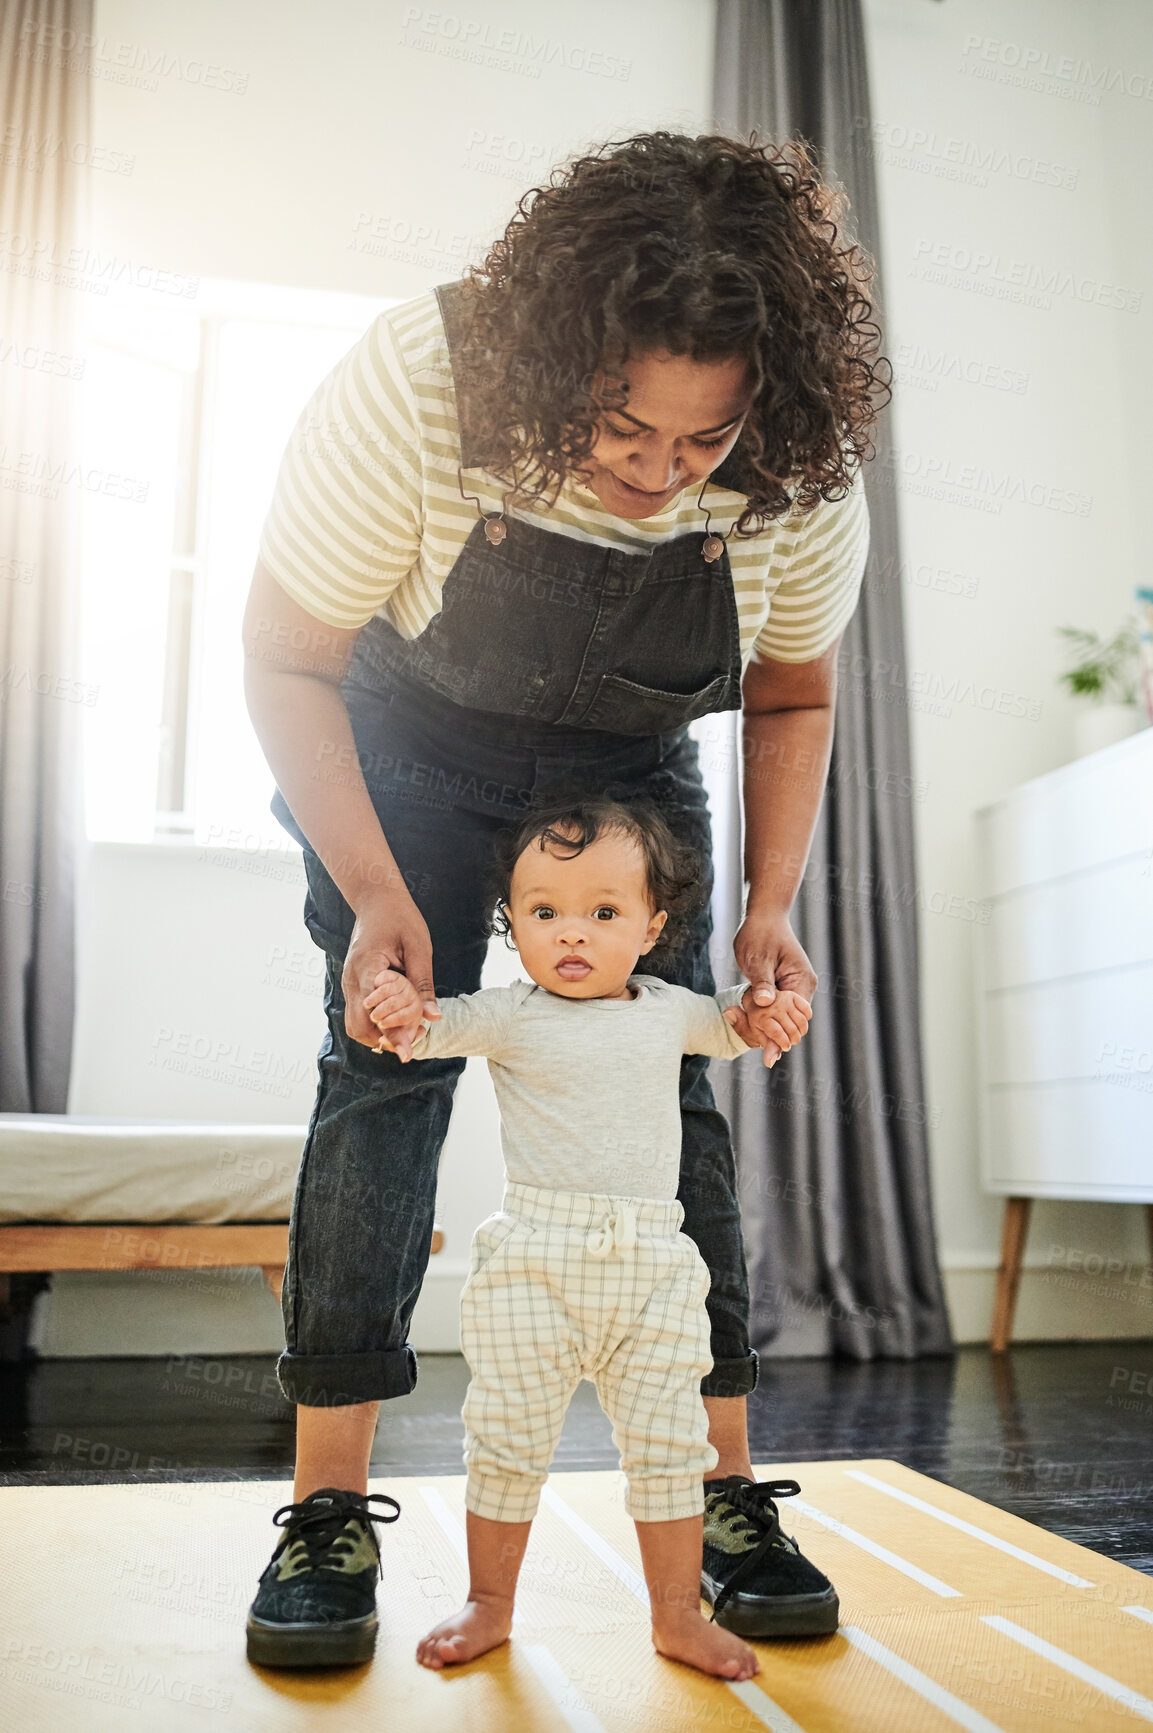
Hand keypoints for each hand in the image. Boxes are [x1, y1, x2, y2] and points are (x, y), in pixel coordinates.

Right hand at [340, 890, 439, 1052]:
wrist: (376, 899)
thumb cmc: (400, 918)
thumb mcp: (419, 948)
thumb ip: (423, 984)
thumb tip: (433, 1016)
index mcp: (368, 969)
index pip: (375, 1014)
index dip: (392, 1036)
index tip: (407, 1053)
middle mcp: (352, 980)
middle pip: (359, 1027)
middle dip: (384, 1040)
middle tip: (412, 1041)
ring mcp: (349, 983)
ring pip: (356, 1024)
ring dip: (378, 1034)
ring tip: (407, 1032)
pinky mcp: (353, 983)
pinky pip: (359, 1013)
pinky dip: (375, 1023)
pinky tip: (397, 1020)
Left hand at [727, 912, 817, 1066]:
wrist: (763, 917)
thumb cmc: (760, 934)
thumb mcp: (758, 958)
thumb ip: (762, 982)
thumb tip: (765, 1003)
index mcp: (801, 981)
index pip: (796, 1017)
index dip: (782, 1036)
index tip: (771, 1055)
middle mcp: (802, 987)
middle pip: (792, 1022)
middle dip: (776, 1035)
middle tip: (762, 1055)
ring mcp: (793, 988)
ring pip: (784, 1018)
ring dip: (769, 1027)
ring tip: (758, 1046)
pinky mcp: (782, 988)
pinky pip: (776, 1009)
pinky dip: (766, 1018)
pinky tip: (755, 1029)